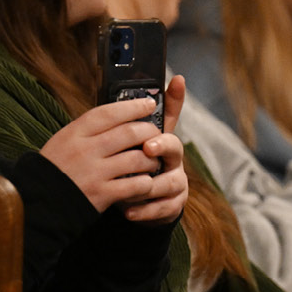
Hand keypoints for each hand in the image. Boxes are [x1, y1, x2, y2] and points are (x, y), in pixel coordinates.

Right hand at [36, 76, 185, 221]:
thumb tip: (121, 115)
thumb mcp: (64, 141)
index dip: (133, 106)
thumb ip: (89, 130)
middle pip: (129, 133)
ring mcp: (95, 172)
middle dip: (149, 132)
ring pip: (137, 158)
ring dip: (151, 159)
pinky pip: (135, 185)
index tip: (149, 104)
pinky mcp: (102, 194)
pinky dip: (145, 183)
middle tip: (155, 134)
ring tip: (153, 161)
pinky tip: (145, 182)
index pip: (109, 112)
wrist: (38, 204)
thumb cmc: (55, 169)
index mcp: (74, 133)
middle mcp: (85, 150)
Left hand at [123, 77, 188, 224]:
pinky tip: (128, 211)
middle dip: (162, 146)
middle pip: (175, 146)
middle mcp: (172, 158)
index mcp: (159, 138)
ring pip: (169, 181)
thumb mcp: (123, 146)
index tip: (175, 81)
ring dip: (148, 186)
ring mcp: (176, 181)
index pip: (170, 113)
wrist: (135, 205)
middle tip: (147, 147)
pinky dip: (145, 210)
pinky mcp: (173, 204)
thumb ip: (120, 124)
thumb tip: (115, 97)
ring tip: (127, 191)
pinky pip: (163, 207)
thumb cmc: (128, 169)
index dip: (176, 97)